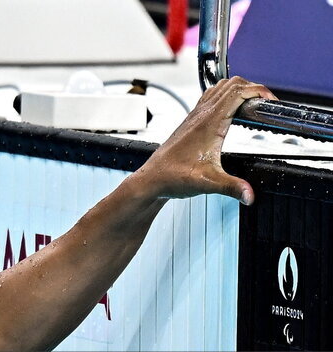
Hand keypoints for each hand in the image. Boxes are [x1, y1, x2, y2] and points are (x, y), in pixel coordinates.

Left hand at [134, 76, 277, 204]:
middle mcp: (201, 115)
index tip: (271, 101)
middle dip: (253, 88)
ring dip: (239, 89)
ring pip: (220, 87)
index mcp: (209, 123)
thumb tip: (250, 195)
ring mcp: (195, 116)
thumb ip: (232, 187)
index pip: (238, 92)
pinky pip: (210, 98)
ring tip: (253, 104)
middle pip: (232, 84)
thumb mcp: (207, 183)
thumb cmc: (172, 177)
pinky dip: (226, 96)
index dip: (259, 91)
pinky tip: (231, 111)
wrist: (151, 179)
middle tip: (266, 104)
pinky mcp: (191, 122)